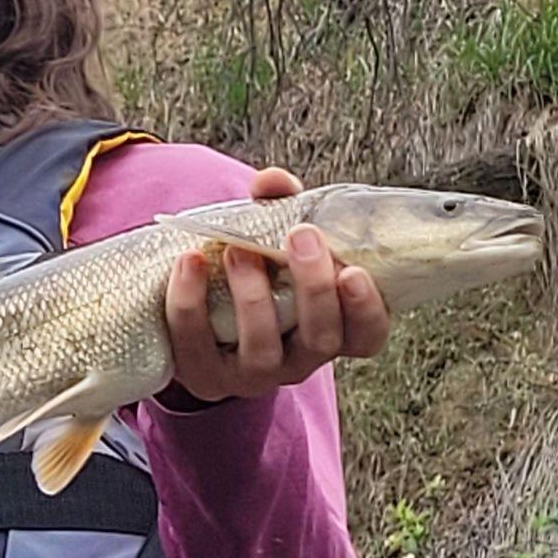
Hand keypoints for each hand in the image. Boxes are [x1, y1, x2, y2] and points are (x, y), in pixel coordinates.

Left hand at [162, 165, 387, 404]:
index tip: (354, 271)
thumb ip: (283, 208)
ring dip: (252, 297)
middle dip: (314, 287)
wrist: (203, 316)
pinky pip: (196, 347)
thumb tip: (273, 181)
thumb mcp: (277, 238)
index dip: (367, 310)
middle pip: (321, 339)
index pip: (367, 335)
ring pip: (263, 350)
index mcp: (333, 328)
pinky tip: (190, 261)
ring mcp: (255, 374)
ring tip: (237, 250)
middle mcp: (301, 359)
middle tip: (301, 236)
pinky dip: (190, 301)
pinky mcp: (206, 376)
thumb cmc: (257, 272)